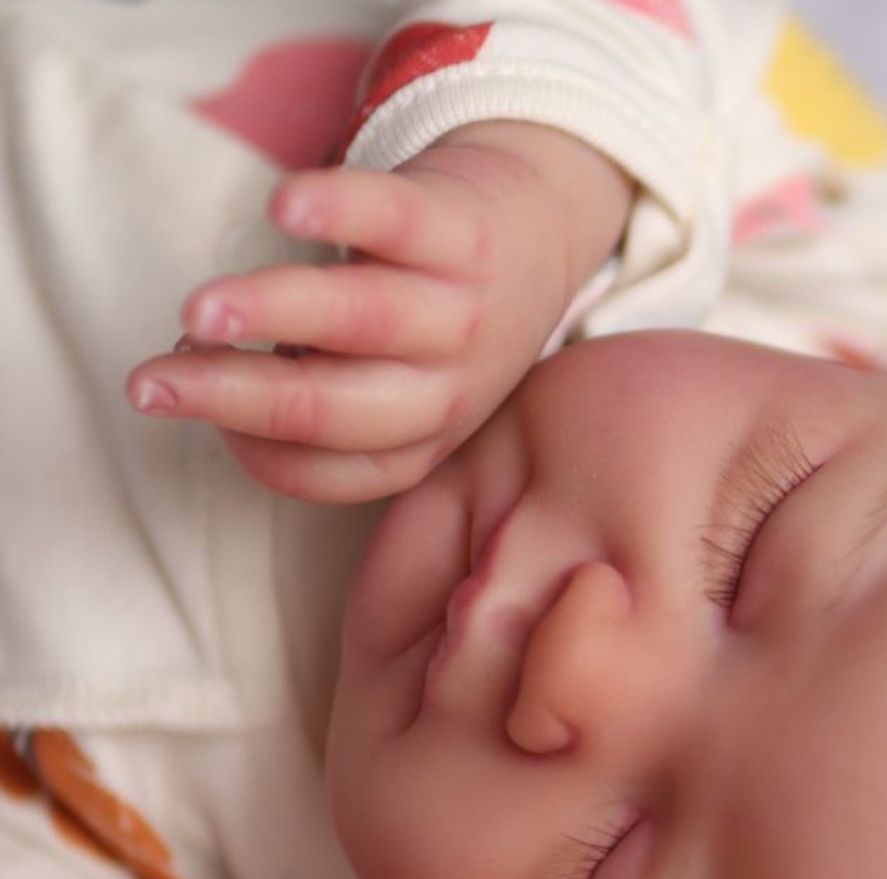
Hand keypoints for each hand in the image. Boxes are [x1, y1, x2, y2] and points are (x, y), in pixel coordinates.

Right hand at [125, 121, 630, 503]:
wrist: (538, 233)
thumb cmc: (437, 321)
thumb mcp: (401, 383)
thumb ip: (313, 385)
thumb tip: (198, 368)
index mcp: (424, 439)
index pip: (333, 469)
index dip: (252, 447)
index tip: (186, 408)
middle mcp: (450, 389)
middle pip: (337, 408)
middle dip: (238, 399)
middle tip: (153, 386)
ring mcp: (461, 310)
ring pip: (368, 322)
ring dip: (277, 315)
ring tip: (201, 313)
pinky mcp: (463, 230)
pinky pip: (402, 221)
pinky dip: (345, 210)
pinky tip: (284, 206)